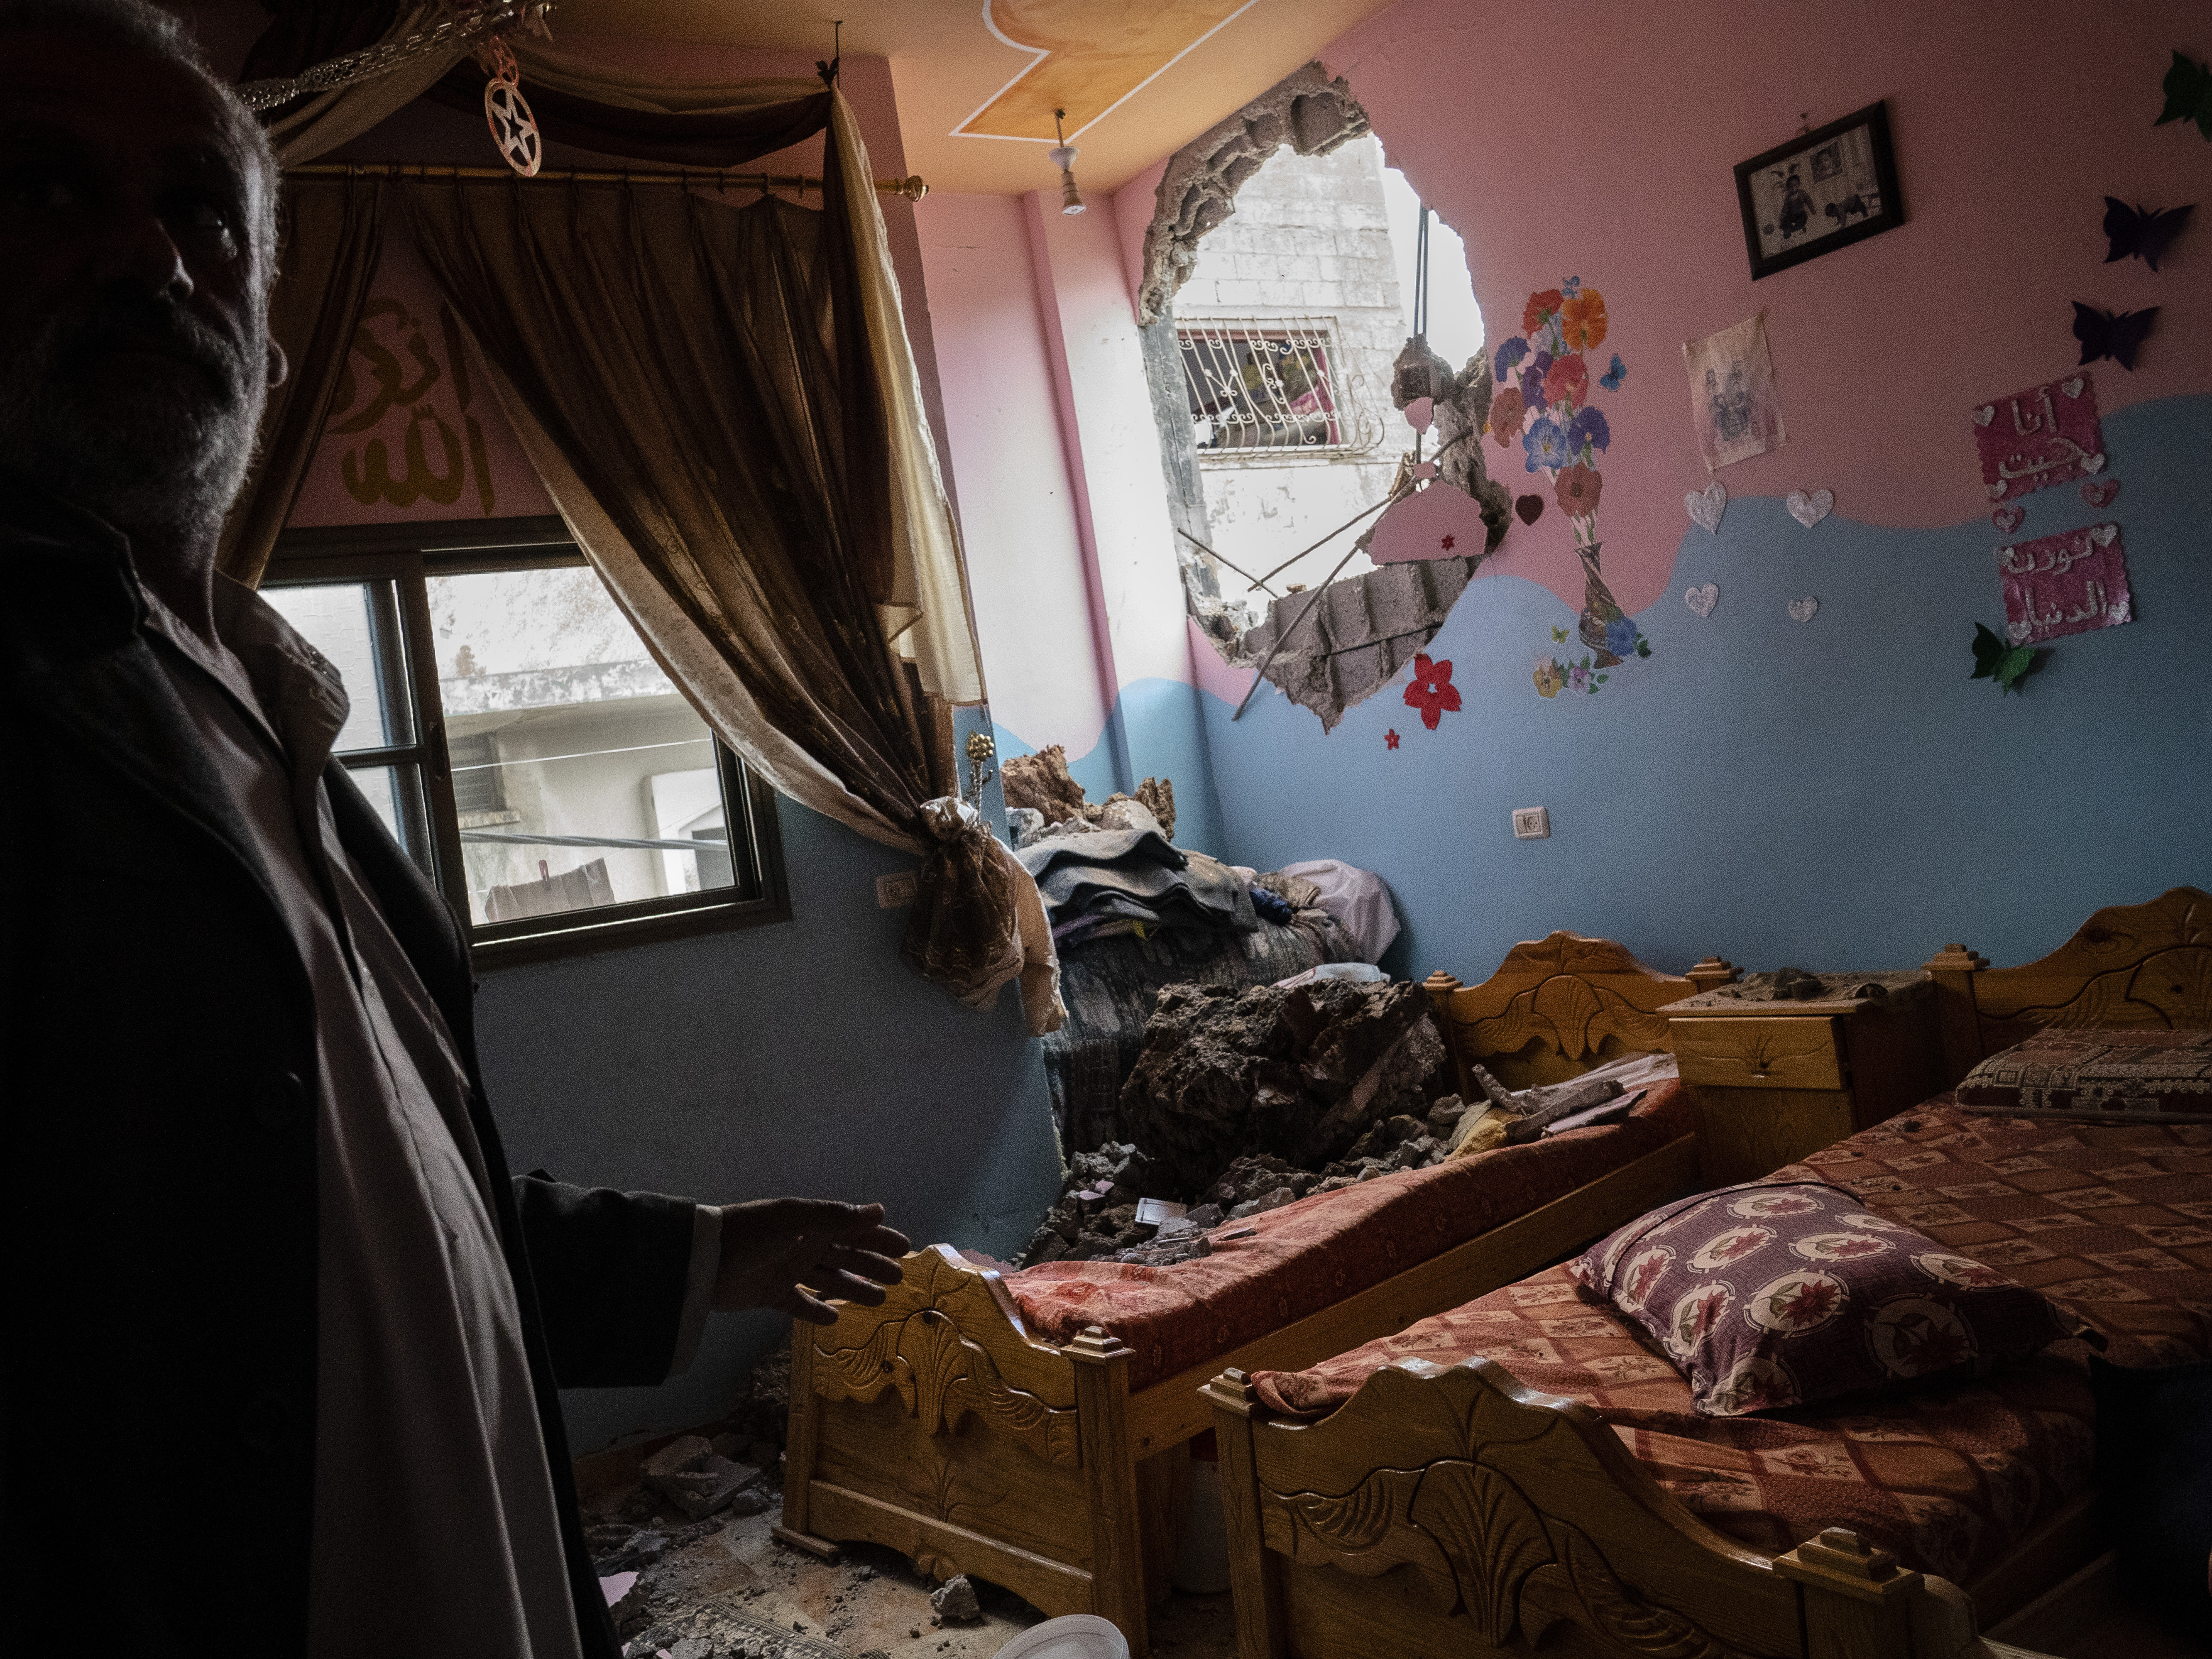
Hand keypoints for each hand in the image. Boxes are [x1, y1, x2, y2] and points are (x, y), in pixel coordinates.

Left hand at [711, 1198, 907, 1324]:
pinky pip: (800, 1304)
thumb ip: (836, 1217)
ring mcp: (787, 1271)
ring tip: (878, 1300)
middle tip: (898, 1278)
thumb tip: (879, 1212)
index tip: (904, 1248)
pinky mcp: (772, 1295)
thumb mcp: (796, 1220)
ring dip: (853, 1288)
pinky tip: (835, 1318)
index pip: (851, 1230)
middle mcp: (802, 1246)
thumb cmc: (752, 1234)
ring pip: (829, 1281)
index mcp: (809, 1224)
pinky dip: (817, 1311)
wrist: (705, 1261)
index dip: (877, 1238)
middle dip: (871, 1264)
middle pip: (845, 1256)